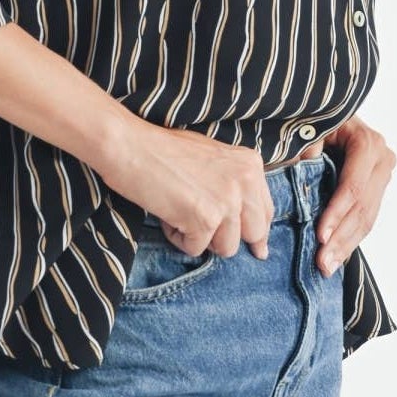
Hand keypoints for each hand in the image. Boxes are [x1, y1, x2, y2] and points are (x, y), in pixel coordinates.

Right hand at [101, 118, 274, 259]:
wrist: (130, 146)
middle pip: (252, 234)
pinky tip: (166, 214)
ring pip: (225, 247)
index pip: (266, 210)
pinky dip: (177, 238)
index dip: (259, 234)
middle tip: (201, 228)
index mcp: (250, 165)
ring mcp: (226, 201)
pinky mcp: (205, 219)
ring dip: (199, 237)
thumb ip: (233, 184)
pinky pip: (195, 248)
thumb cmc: (163, 151)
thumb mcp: (213, 159)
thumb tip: (243, 221)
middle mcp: (244, 182)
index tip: (258, 250)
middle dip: (227, 238)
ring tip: (179, 211)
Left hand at [316, 118, 396, 276]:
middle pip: (363, 207)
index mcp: (367, 143)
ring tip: (326, 267)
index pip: (354, 186)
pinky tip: (336, 258)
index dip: (337, 212)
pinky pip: (366, 219)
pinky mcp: (376, 190)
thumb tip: (305, 162)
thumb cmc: (315, 121)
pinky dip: (349, 240)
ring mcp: (382, 176)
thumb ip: (306, 145)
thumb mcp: (308, 127)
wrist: (331, 118)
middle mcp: (382, 159)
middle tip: (322, 262)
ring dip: (345, 246)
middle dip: (341, 238)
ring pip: (367, 218)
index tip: (320, 235)